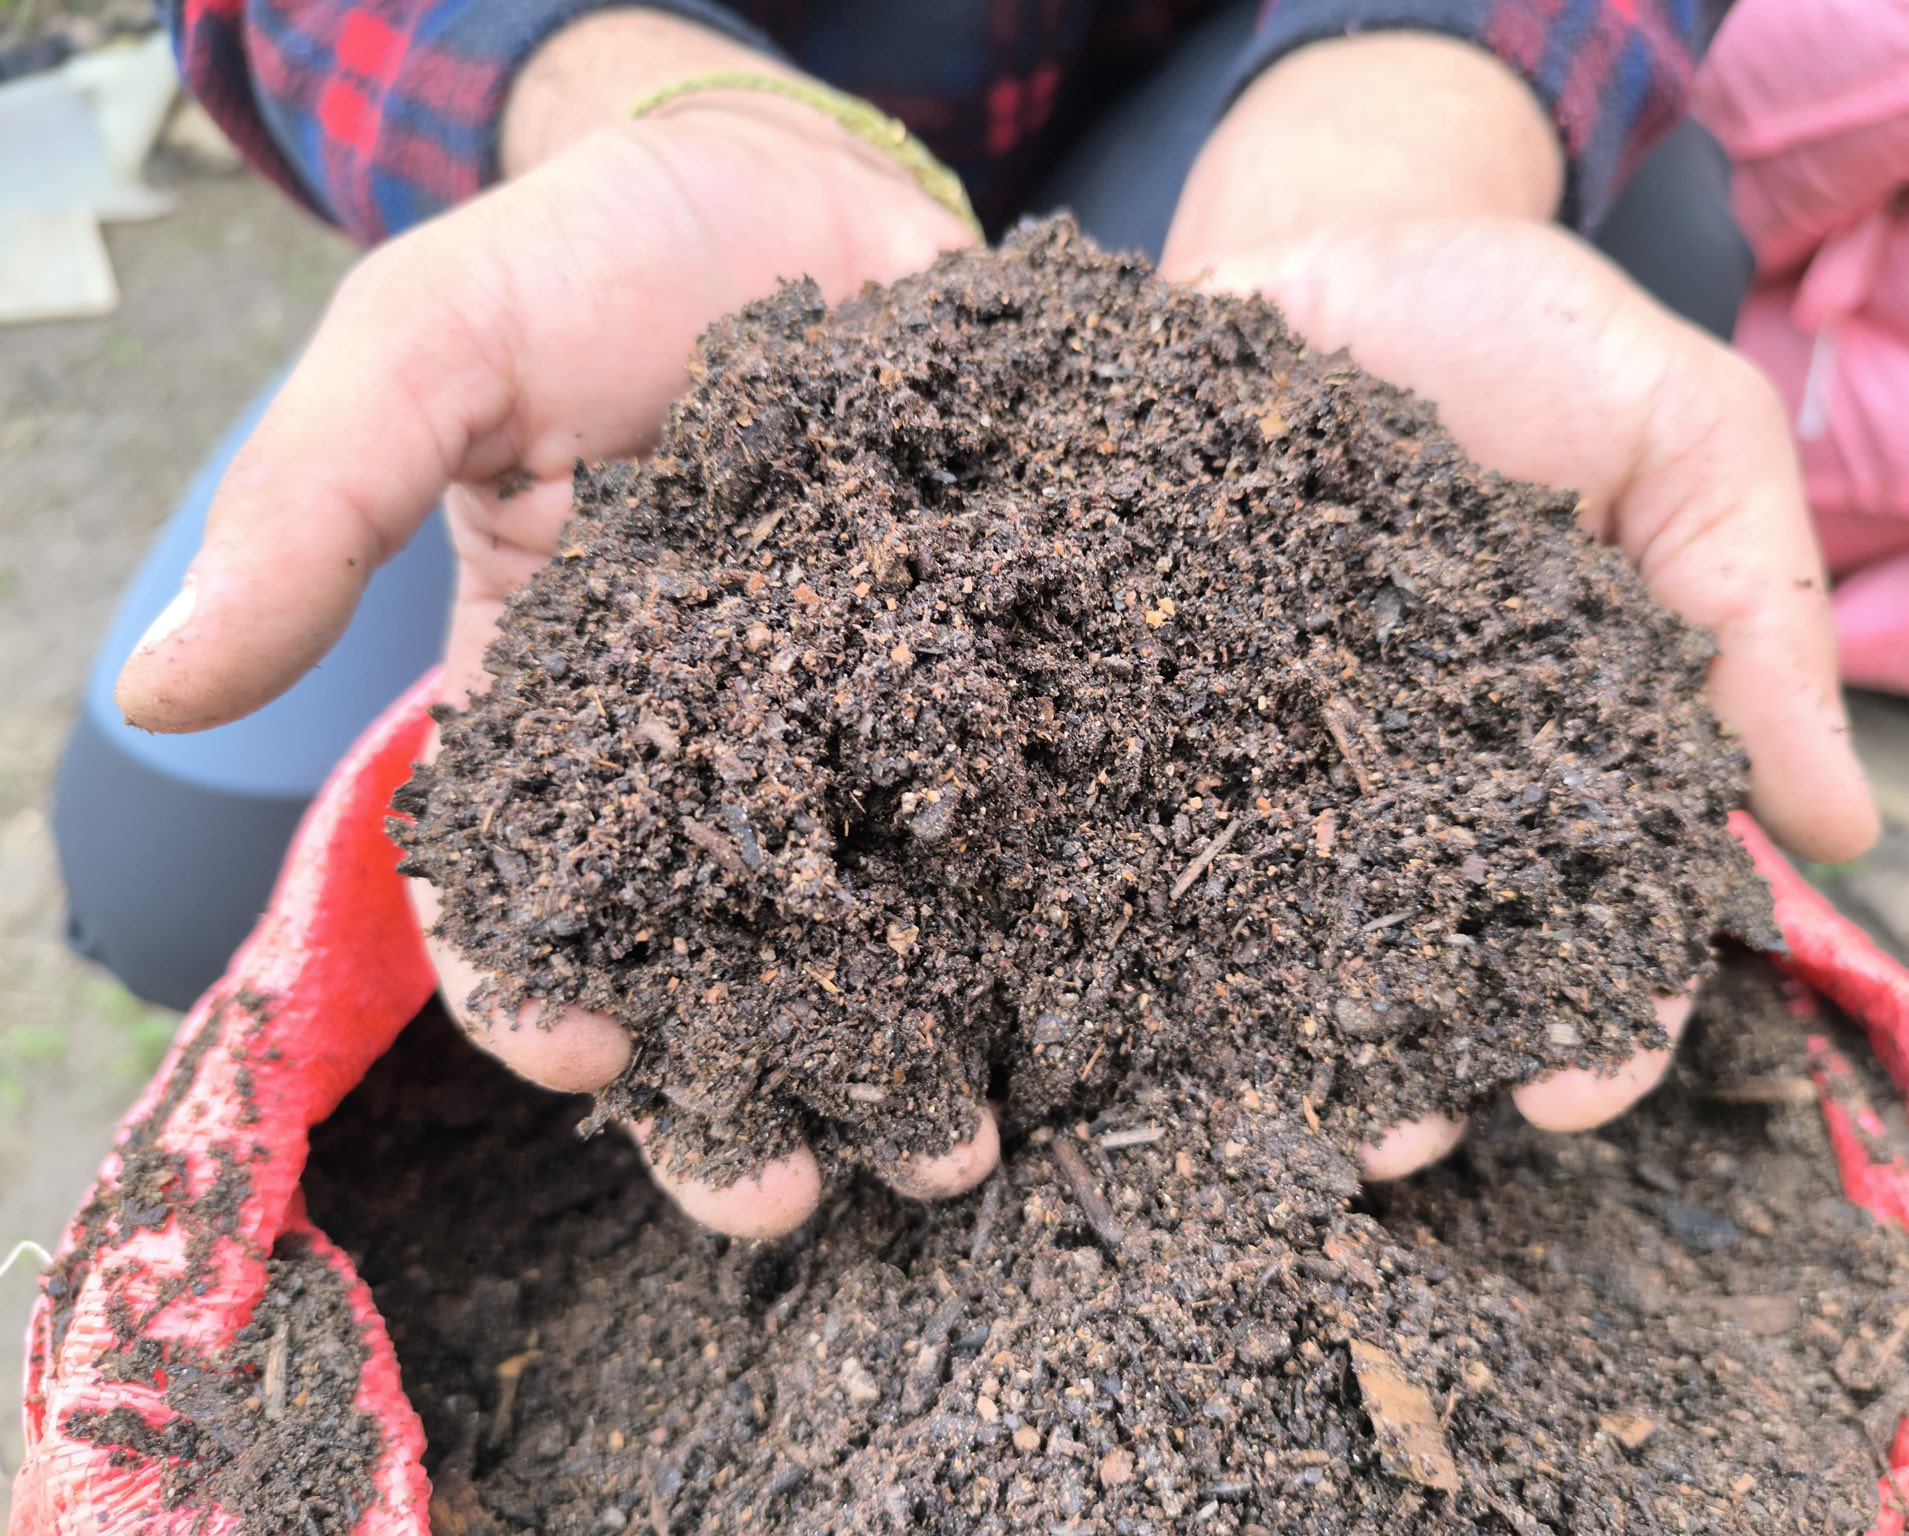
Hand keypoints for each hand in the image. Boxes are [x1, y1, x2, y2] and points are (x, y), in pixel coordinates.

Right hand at [112, 12, 994, 1237]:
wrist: (798, 180)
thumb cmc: (591, 256)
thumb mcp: (431, 351)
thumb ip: (318, 508)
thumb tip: (158, 687)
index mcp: (556, 713)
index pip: (524, 900)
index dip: (537, 995)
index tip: (586, 1052)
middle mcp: (703, 754)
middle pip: (703, 970)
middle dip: (729, 1093)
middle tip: (780, 1193)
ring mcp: (845, 730)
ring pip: (857, 940)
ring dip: (888, 1058)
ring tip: (946, 1153)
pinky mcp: (964, 688)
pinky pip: (986, 829)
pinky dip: (1012, 926)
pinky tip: (1052, 1011)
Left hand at [1164, 33, 1879, 1175]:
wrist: (1332, 229)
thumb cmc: (1527, 331)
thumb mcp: (1684, 435)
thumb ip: (1752, 611)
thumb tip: (1838, 829)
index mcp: (1552, 754)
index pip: (1599, 926)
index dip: (1600, 1022)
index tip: (1563, 1087)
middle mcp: (1403, 786)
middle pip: (1420, 967)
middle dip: (1407, 1071)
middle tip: (1371, 1144)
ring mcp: (1261, 750)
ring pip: (1263, 928)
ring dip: (1252, 1030)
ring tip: (1223, 1109)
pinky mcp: (1142, 697)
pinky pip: (1122, 803)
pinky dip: (1105, 887)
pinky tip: (1077, 963)